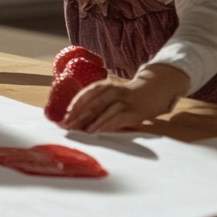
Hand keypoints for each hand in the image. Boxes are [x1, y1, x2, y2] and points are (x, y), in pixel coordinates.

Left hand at [61, 64, 189, 132]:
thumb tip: (74, 117)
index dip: (74, 105)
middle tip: (66, 126)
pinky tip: (97, 131)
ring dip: (91, 121)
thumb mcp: (110, 95)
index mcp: (105, 86)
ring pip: (104, 110)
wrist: (153, 92)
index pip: (87, 93)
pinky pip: (117, 118)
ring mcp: (125, 101)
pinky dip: (105, 125)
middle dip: (78, 116)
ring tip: (80, 130)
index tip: (63, 115)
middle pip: (92, 103)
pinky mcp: (134, 112)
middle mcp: (113, 91)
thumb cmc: (125, 97)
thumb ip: (96, 104)